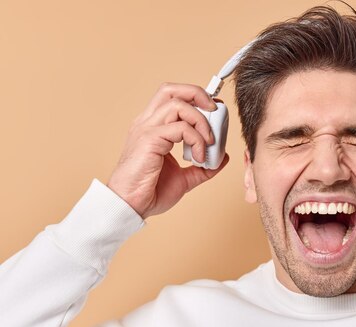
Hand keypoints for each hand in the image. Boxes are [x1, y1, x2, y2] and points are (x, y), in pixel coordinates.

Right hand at [107, 82, 228, 218]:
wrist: (132, 207)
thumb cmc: (149, 192)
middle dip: (198, 94)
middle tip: (215, 112)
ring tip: (208, 142)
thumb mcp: (184, 178)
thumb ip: (202, 167)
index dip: (196, 99)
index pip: (174, 98)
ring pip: (177, 104)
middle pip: (171, 89)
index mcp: (154, 127)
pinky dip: (196, 139)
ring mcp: (146, 129)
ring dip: (201, 120)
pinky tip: (198, 157)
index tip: (215, 113)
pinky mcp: (149, 140)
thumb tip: (221, 159)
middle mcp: (148, 123)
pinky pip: (180, 127)